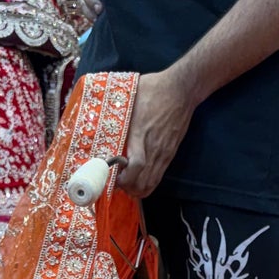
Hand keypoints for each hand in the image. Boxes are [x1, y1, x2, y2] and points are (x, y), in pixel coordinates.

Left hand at [118, 67, 196, 199]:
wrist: (182, 89)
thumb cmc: (154, 89)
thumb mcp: (131, 97)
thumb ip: (117, 112)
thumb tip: (96, 115)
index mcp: (141, 132)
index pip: (136, 165)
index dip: (124, 177)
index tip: (112, 176)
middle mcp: (154, 147)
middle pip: (143, 181)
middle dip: (127, 188)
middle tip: (115, 182)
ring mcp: (164, 152)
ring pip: (151, 183)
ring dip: (137, 189)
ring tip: (126, 183)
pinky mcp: (170, 153)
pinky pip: (159, 176)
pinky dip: (147, 183)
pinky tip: (138, 178)